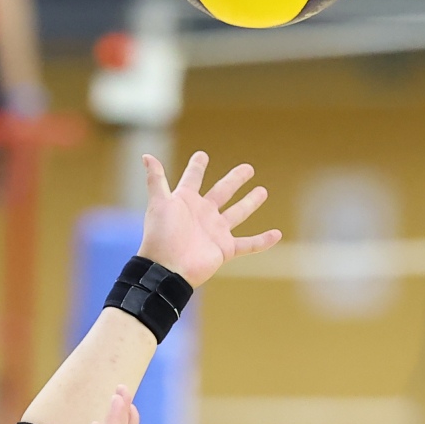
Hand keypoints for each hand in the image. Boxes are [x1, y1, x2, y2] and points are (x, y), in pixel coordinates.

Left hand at [135, 151, 280, 287]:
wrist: (167, 268)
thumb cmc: (160, 236)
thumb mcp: (158, 203)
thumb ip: (155, 179)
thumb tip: (147, 156)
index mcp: (186, 201)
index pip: (193, 178)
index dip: (197, 167)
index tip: (202, 155)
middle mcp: (203, 214)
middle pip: (222, 191)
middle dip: (235, 180)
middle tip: (247, 168)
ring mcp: (215, 231)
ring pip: (238, 213)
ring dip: (250, 202)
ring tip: (262, 191)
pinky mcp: (225, 248)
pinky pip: (248, 244)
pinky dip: (263, 241)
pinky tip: (277, 234)